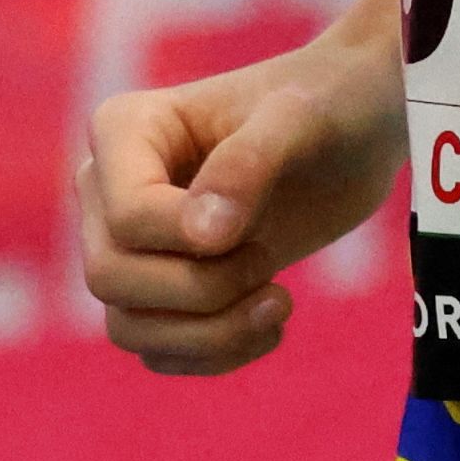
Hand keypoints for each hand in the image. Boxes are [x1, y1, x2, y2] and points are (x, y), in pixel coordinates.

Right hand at [80, 17, 405, 373]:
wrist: (351, 138)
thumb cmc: (324, 107)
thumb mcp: (299, 120)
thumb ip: (249, 163)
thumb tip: (202, 236)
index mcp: (124, 129)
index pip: (125, 217)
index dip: (187, 241)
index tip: (257, 232)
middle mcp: (108, 188)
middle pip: (109, 276)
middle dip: (202, 288)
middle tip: (266, 259)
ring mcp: (127, 244)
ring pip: (126, 327)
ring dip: (209, 334)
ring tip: (279, 303)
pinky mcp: (160, 291)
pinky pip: (158, 351)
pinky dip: (215, 353)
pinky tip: (270, 322)